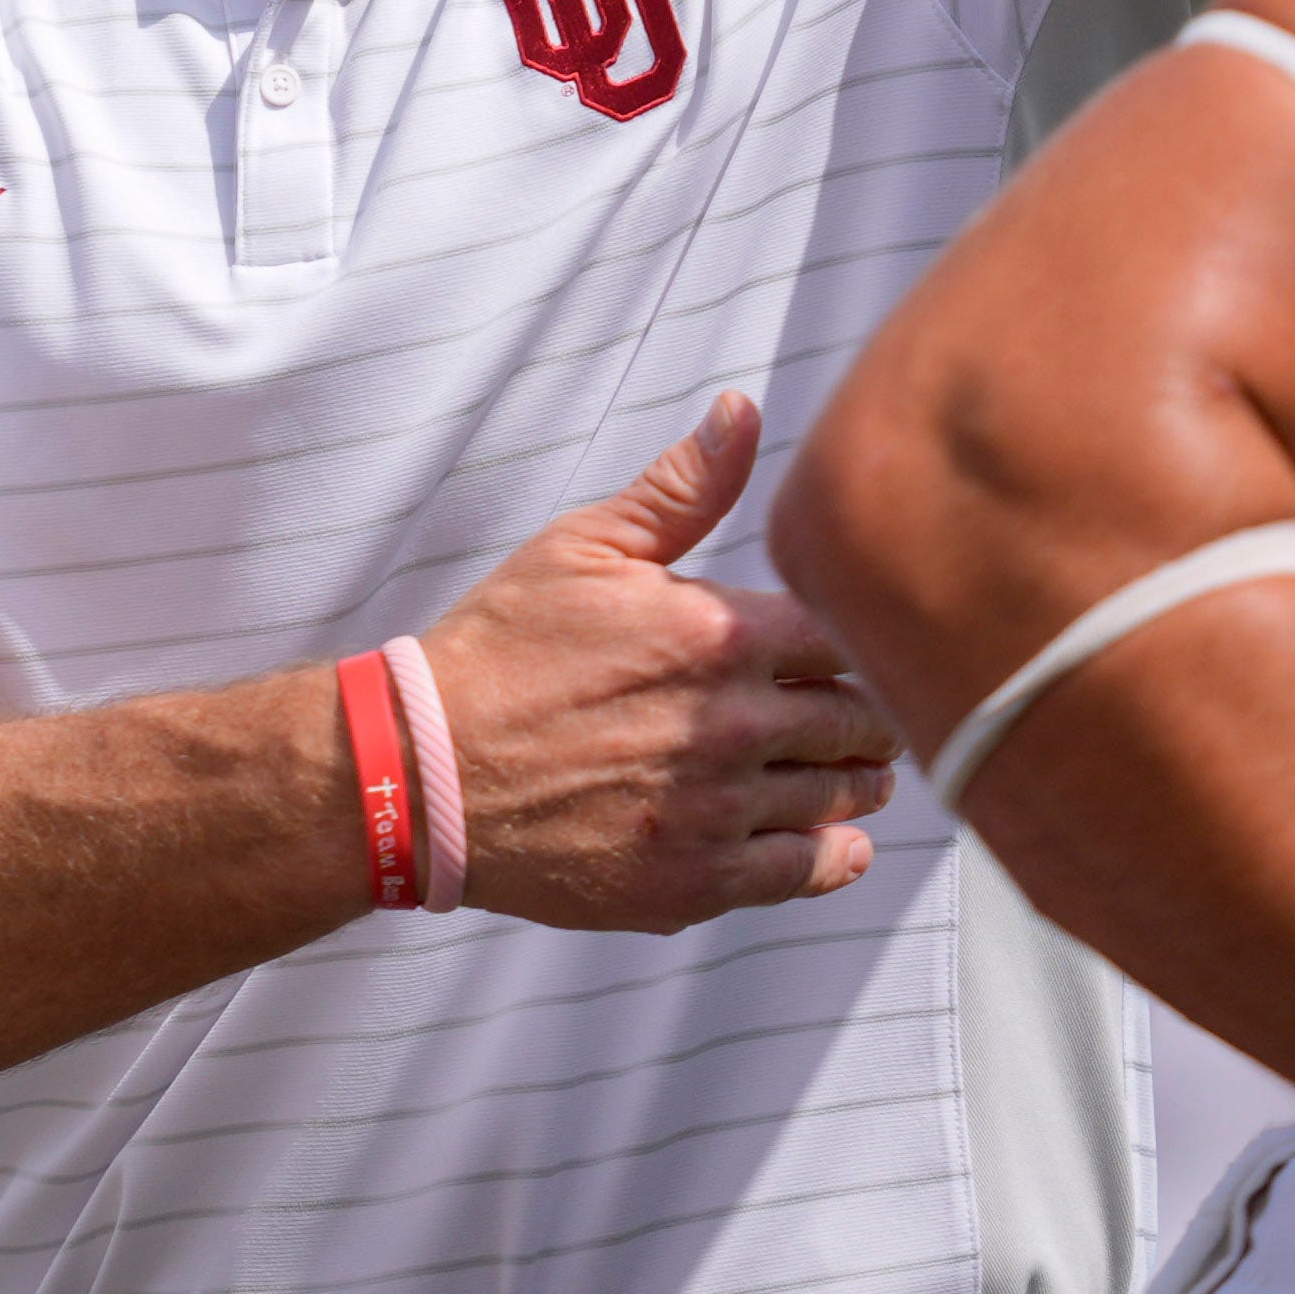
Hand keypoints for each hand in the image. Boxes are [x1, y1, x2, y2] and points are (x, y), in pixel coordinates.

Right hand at [417, 394, 902, 931]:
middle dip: (870, 715)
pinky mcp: (692, 881)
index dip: (858, 639)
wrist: (422, 772)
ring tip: (858, 775)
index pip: (847, 635)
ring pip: (839, 796)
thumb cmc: (500, 652)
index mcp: (719, 634)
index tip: (855, 648)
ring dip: (858, 783)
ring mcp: (716, 810)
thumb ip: (682, 487)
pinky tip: (840, 843)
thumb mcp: (583, 546)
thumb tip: (743, 412)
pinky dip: (834, 856)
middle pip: (859, 721)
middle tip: (872, 717)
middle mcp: (733, 725)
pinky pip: (801, 871)